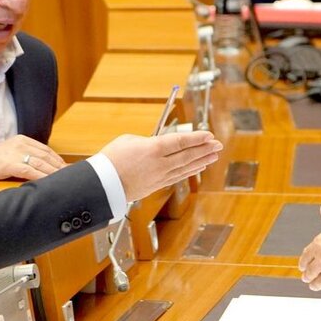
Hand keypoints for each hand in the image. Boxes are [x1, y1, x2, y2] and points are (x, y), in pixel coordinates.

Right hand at [0, 135, 66, 180]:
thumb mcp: (12, 151)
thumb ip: (26, 154)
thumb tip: (43, 164)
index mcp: (22, 140)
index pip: (45, 149)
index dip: (57, 159)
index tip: (66, 166)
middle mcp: (21, 144)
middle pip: (46, 156)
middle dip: (59, 166)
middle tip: (70, 174)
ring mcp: (16, 154)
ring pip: (41, 163)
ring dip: (54, 172)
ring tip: (63, 179)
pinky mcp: (11, 164)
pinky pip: (30, 171)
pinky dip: (42, 176)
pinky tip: (49, 182)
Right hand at [100, 131, 221, 202]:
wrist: (102, 185)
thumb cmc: (111, 160)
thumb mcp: (129, 140)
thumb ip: (148, 141)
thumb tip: (158, 144)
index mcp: (152, 149)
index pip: (180, 142)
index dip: (197, 138)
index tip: (209, 134)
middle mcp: (160, 164)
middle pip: (187, 155)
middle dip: (205, 149)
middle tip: (218, 144)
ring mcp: (160, 176)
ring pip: (186, 167)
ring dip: (202, 160)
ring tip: (214, 155)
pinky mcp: (157, 185)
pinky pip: (178, 176)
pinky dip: (190, 170)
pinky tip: (199, 167)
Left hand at [298, 204, 320, 291]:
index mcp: (319, 245)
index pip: (307, 254)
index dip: (305, 259)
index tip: (303, 265)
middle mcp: (320, 261)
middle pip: (309, 270)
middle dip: (307, 274)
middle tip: (305, 277)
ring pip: (317, 282)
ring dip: (314, 284)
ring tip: (313, 286)